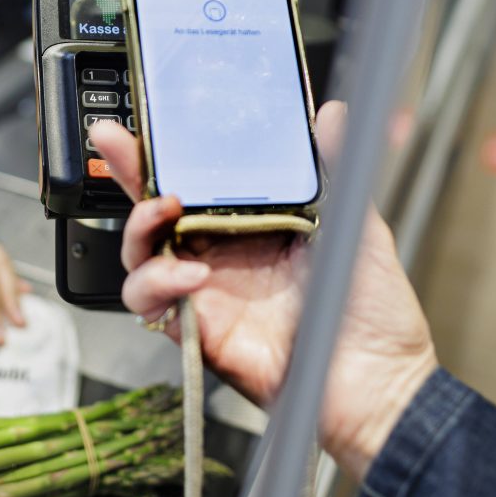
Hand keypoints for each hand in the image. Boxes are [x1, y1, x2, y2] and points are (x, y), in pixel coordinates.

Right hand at [89, 101, 437, 480]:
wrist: (378, 382)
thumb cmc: (371, 310)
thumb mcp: (359, 225)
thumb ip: (337, 169)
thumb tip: (334, 114)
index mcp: (251, 223)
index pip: (197, 178)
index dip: (166, 151)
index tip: (147, 120)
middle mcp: (221, 254)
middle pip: (154, 208)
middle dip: (126, 172)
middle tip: (118, 144)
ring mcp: (205, 292)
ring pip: (140, 255)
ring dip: (138, 229)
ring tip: (164, 212)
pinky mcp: (198, 329)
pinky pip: (153, 303)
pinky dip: (159, 283)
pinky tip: (190, 273)